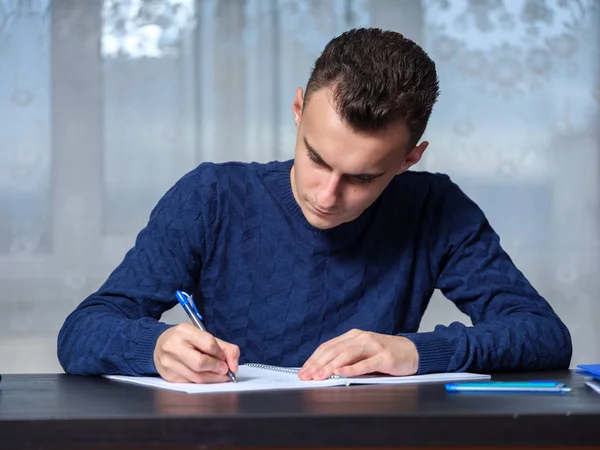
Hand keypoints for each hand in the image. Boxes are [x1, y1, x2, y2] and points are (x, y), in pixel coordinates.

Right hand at [154, 322, 239, 382]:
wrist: (159, 345)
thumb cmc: (186, 340)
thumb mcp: (204, 336)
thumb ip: (224, 348)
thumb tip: (234, 366)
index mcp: (184, 331)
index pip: (209, 344)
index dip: (221, 354)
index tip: (226, 359)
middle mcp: (173, 346)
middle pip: (201, 363)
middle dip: (217, 368)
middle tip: (225, 370)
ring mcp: (169, 362)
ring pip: (196, 377)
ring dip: (213, 378)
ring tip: (219, 375)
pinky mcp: (168, 376)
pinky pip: (191, 383)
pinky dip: (203, 383)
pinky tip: (207, 378)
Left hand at [298, 329, 418, 379]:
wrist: (412, 352)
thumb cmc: (385, 355)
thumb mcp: (362, 354)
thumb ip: (346, 359)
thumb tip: (321, 371)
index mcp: (353, 336)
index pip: (328, 347)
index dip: (314, 359)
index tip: (303, 371)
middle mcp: (361, 338)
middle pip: (334, 350)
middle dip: (318, 364)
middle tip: (306, 376)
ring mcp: (373, 346)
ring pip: (347, 355)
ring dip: (330, 366)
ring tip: (319, 376)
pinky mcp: (384, 357)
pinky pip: (365, 363)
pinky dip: (351, 369)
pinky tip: (340, 373)